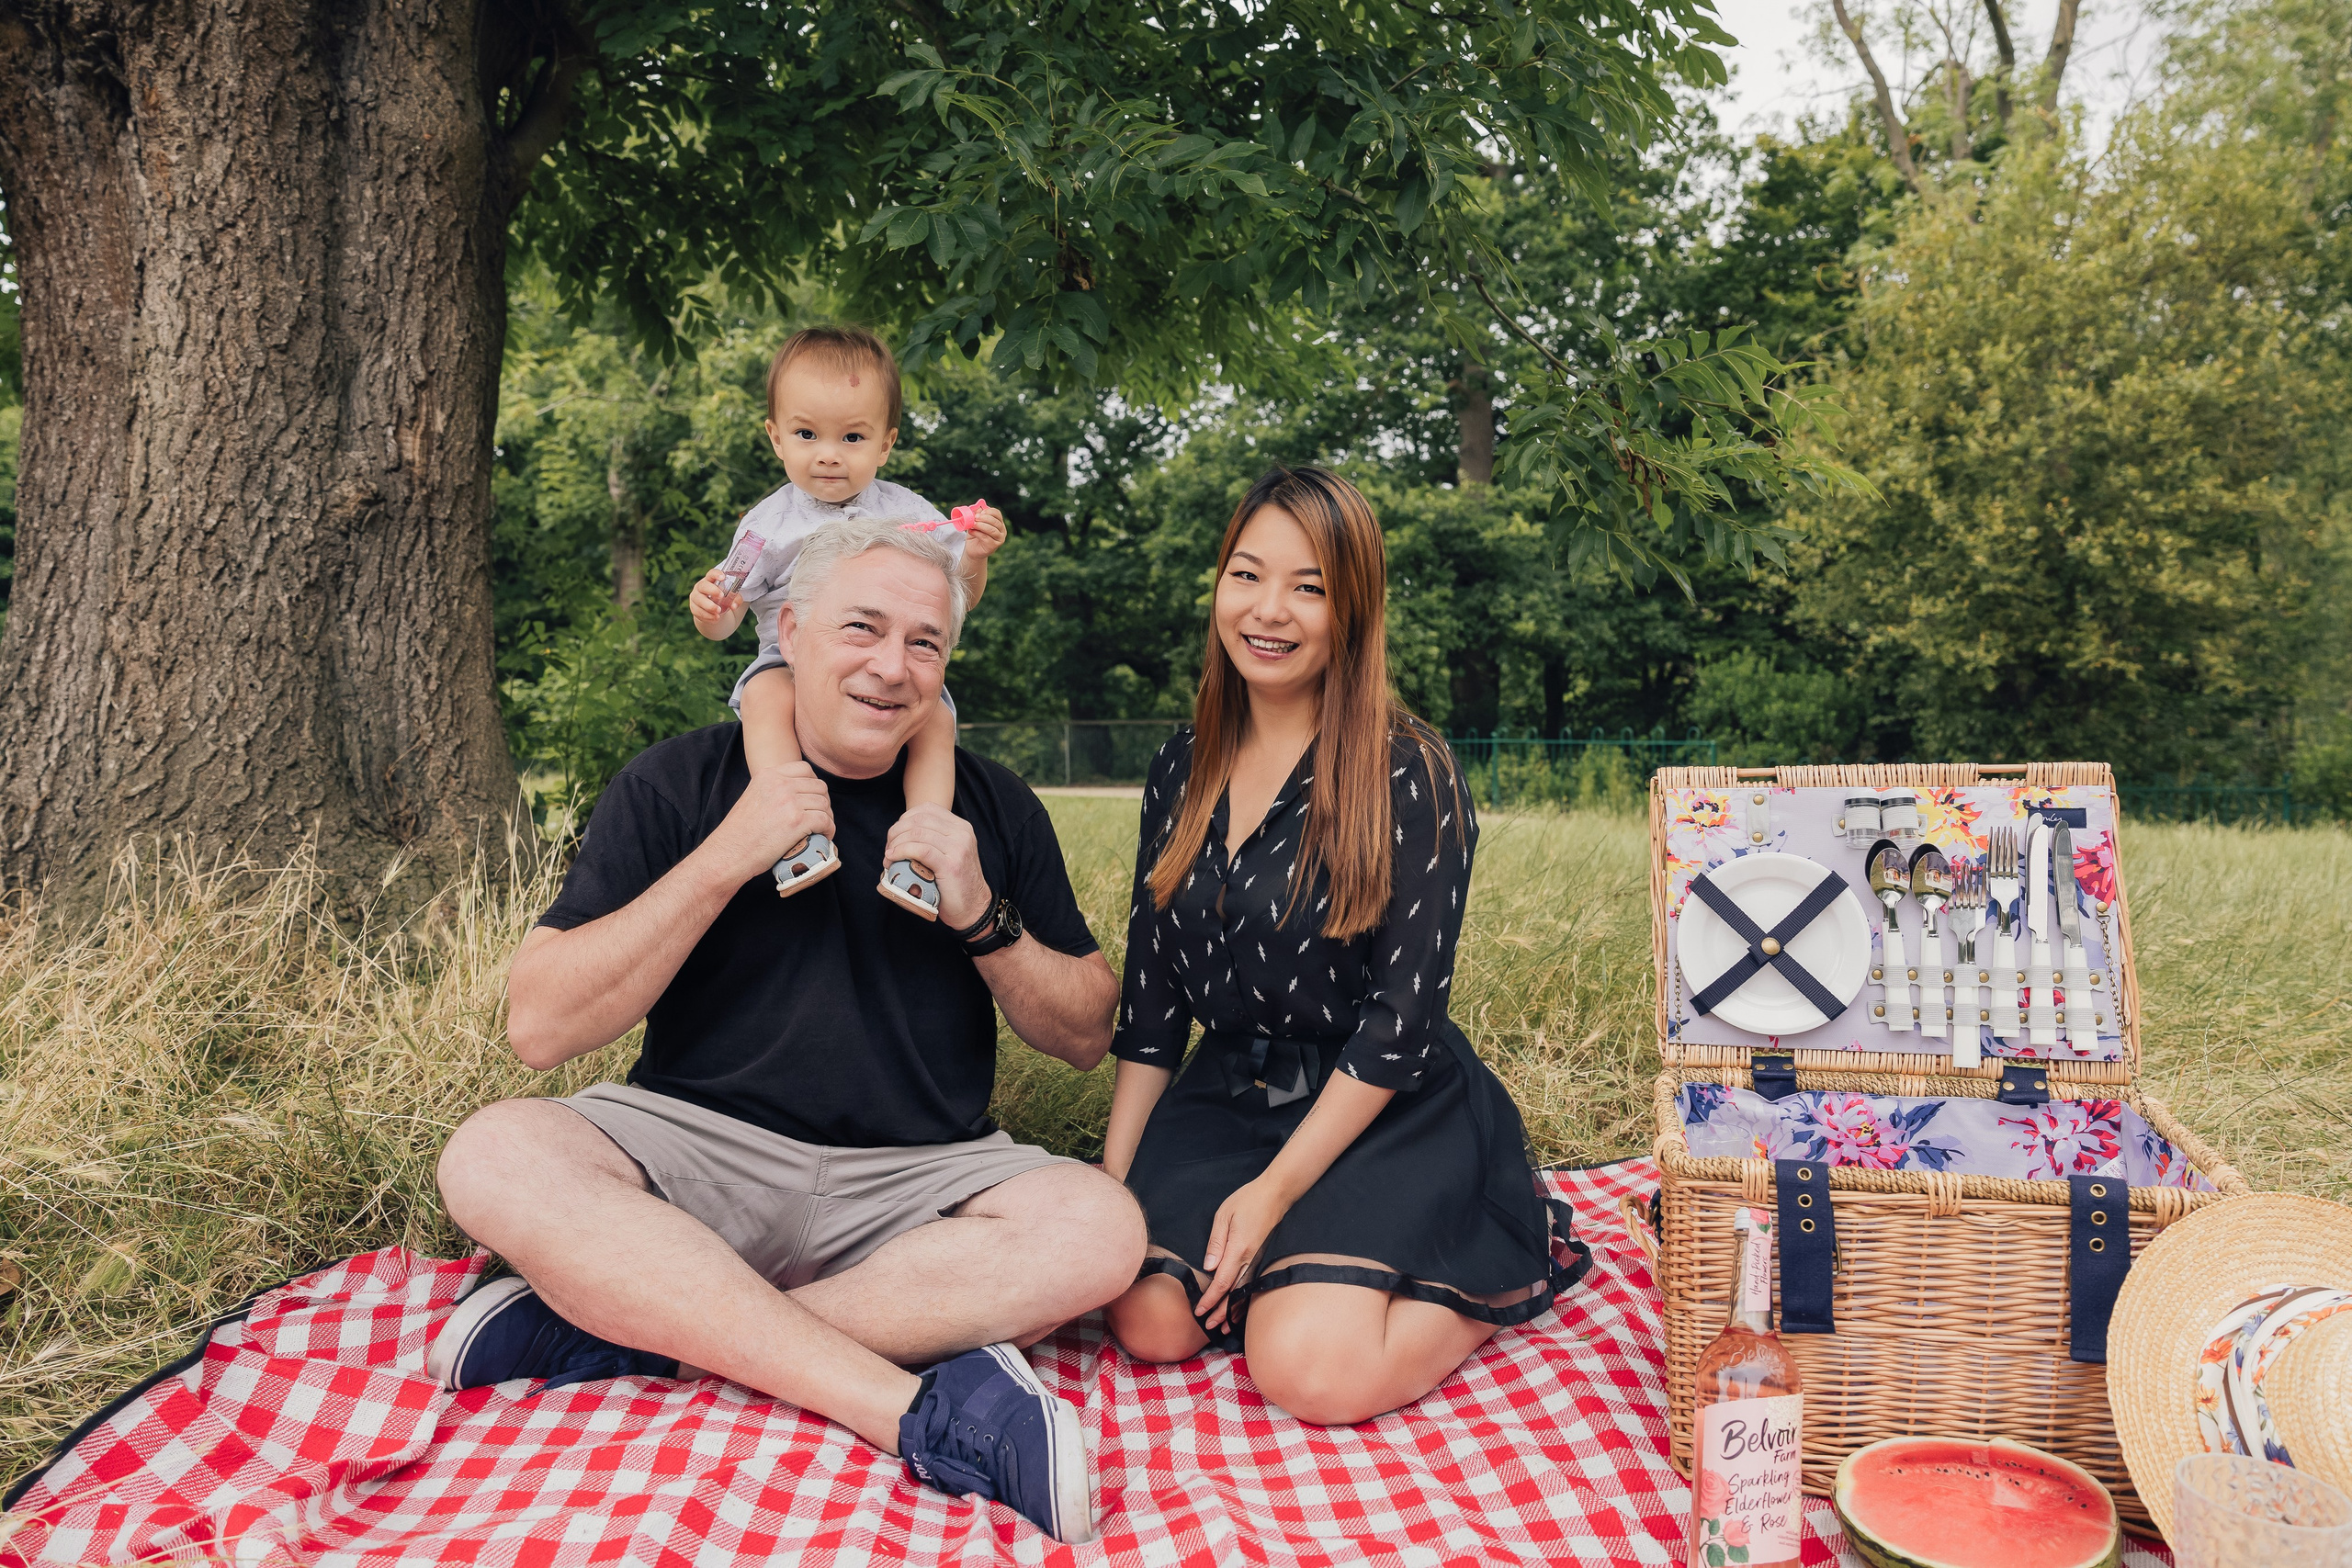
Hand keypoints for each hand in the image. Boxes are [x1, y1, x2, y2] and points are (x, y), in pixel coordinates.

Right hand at [688, 569, 743, 638]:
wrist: (712, 611)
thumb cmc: (722, 599)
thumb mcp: (730, 597)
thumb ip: (735, 599)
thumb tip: (734, 605)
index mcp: (710, 580)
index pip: (711, 574)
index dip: (716, 574)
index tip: (723, 577)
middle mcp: (700, 587)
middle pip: (703, 586)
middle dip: (712, 590)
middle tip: (721, 596)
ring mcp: (696, 597)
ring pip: (699, 600)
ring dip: (709, 606)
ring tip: (719, 611)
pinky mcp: (694, 608)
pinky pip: (698, 612)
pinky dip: (708, 616)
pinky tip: (716, 618)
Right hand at [702, 761, 832, 883]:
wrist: (729, 853)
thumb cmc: (740, 832)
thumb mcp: (753, 797)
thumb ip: (773, 789)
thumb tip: (798, 793)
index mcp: (768, 775)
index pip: (804, 769)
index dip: (813, 785)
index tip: (812, 800)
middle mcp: (779, 784)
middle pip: (819, 786)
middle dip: (823, 803)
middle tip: (820, 818)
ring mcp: (789, 801)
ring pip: (824, 804)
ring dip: (827, 818)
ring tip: (821, 829)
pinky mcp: (797, 821)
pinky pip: (825, 820)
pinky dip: (829, 830)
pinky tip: (824, 837)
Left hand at [882, 802, 989, 929]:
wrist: (973, 907)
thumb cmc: (954, 883)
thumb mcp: (948, 853)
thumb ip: (933, 840)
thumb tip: (900, 834)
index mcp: (961, 827)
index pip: (926, 809)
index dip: (904, 819)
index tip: (895, 836)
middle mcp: (962, 833)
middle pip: (919, 820)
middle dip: (897, 831)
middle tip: (888, 848)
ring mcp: (958, 847)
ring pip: (917, 833)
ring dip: (896, 844)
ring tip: (889, 857)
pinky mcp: (951, 864)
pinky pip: (921, 850)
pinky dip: (902, 851)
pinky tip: (893, 858)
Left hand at [961, 503, 1007, 559]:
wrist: (973, 549)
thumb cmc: (975, 534)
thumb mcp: (975, 522)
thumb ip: (977, 514)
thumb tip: (977, 507)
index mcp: (999, 522)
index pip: (997, 514)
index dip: (989, 511)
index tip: (980, 512)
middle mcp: (1002, 531)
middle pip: (995, 522)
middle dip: (984, 518)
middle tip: (975, 517)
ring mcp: (1000, 539)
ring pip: (991, 530)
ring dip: (981, 526)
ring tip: (972, 524)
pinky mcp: (994, 546)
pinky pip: (986, 537)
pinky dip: (977, 533)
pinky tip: (971, 531)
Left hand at [1194, 1177, 1295, 1329]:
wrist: (1275, 1194)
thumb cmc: (1247, 1201)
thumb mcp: (1224, 1215)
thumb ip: (1215, 1242)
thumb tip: (1209, 1267)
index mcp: (1238, 1249)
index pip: (1221, 1283)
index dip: (1210, 1300)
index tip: (1199, 1311)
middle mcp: (1249, 1259)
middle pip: (1233, 1293)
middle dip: (1220, 1312)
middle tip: (1207, 1326)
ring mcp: (1258, 1260)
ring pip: (1244, 1293)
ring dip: (1233, 1311)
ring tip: (1223, 1326)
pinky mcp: (1261, 1258)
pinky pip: (1252, 1284)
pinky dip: (1244, 1300)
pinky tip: (1239, 1308)